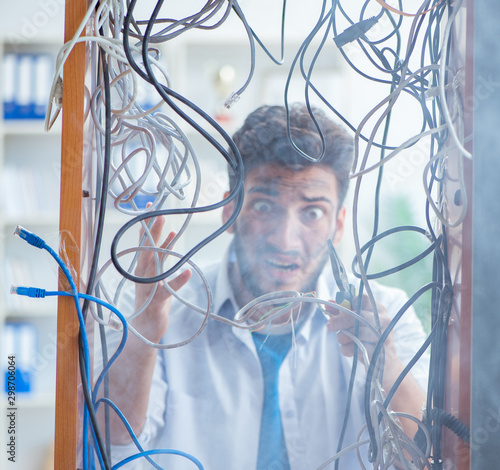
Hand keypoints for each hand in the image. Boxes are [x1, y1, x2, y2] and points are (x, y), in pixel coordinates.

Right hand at [133, 213, 191, 342]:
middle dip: (153, 230)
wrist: (143, 330)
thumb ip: (160, 257)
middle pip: (147, 249)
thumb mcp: (155, 275)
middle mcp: (142, 275)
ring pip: (154, 265)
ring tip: (173, 232)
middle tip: (159, 212)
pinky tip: (188, 271)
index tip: (151, 207)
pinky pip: (168, 289)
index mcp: (142, 268)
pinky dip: (178, 280)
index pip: (143, 243)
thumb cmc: (152, 300)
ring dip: (163, 248)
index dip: (146, 225)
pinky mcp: (157, 301)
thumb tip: (168, 236)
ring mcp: (148, 287)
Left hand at [325, 295, 395, 364]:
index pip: (363, 300)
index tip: (339, 312)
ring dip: (343, 336)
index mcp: (379, 310)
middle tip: (330, 325)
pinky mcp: (379, 353)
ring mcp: (384, 338)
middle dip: (341, 321)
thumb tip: (328, 304)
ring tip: (341, 339)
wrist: (385, 361)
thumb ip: (343, 311)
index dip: (347, 305)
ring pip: (358, 333)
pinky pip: (357, 349)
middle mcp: (385, 321)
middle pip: (360, 316)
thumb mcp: (357, 322)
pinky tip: (347, 349)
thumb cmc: (368, 337)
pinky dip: (346, 349)